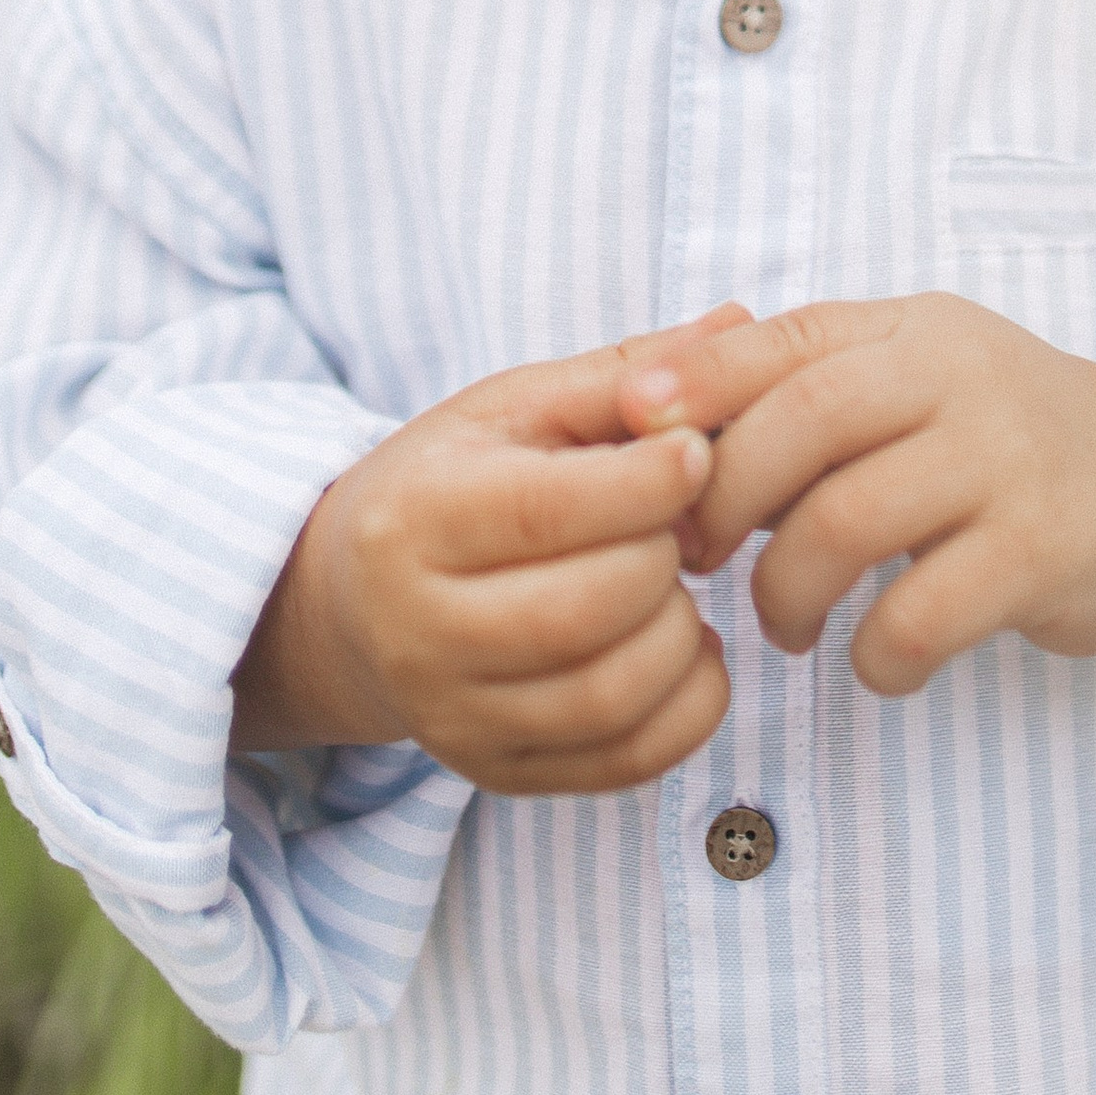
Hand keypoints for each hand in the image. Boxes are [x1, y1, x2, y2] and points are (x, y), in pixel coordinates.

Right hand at [232, 307, 748, 792]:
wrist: (355, 601)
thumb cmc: (454, 481)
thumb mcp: (517, 407)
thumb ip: (624, 373)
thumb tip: (740, 323)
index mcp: (417, 517)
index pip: (550, 509)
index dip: (649, 479)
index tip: (694, 454)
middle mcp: (420, 631)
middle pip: (588, 608)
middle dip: (665, 555)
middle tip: (680, 523)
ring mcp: (454, 717)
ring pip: (609, 695)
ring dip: (682, 633)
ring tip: (675, 584)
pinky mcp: (495, 772)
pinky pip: (623, 762)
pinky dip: (689, 707)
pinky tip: (684, 648)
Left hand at [617, 295, 1095, 698]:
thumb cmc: (1007, 440)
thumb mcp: (921, 379)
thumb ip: (813, 388)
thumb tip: (658, 414)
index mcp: (912, 330)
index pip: (784, 339)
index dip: (695, 382)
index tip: (628, 430)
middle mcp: (958, 377)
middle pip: (803, 424)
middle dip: (725, 499)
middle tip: (701, 559)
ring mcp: (1004, 461)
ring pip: (847, 523)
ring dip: (786, 592)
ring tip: (784, 626)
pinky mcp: (1042, 550)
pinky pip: (921, 614)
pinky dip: (875, 655)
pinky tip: (877, 661)